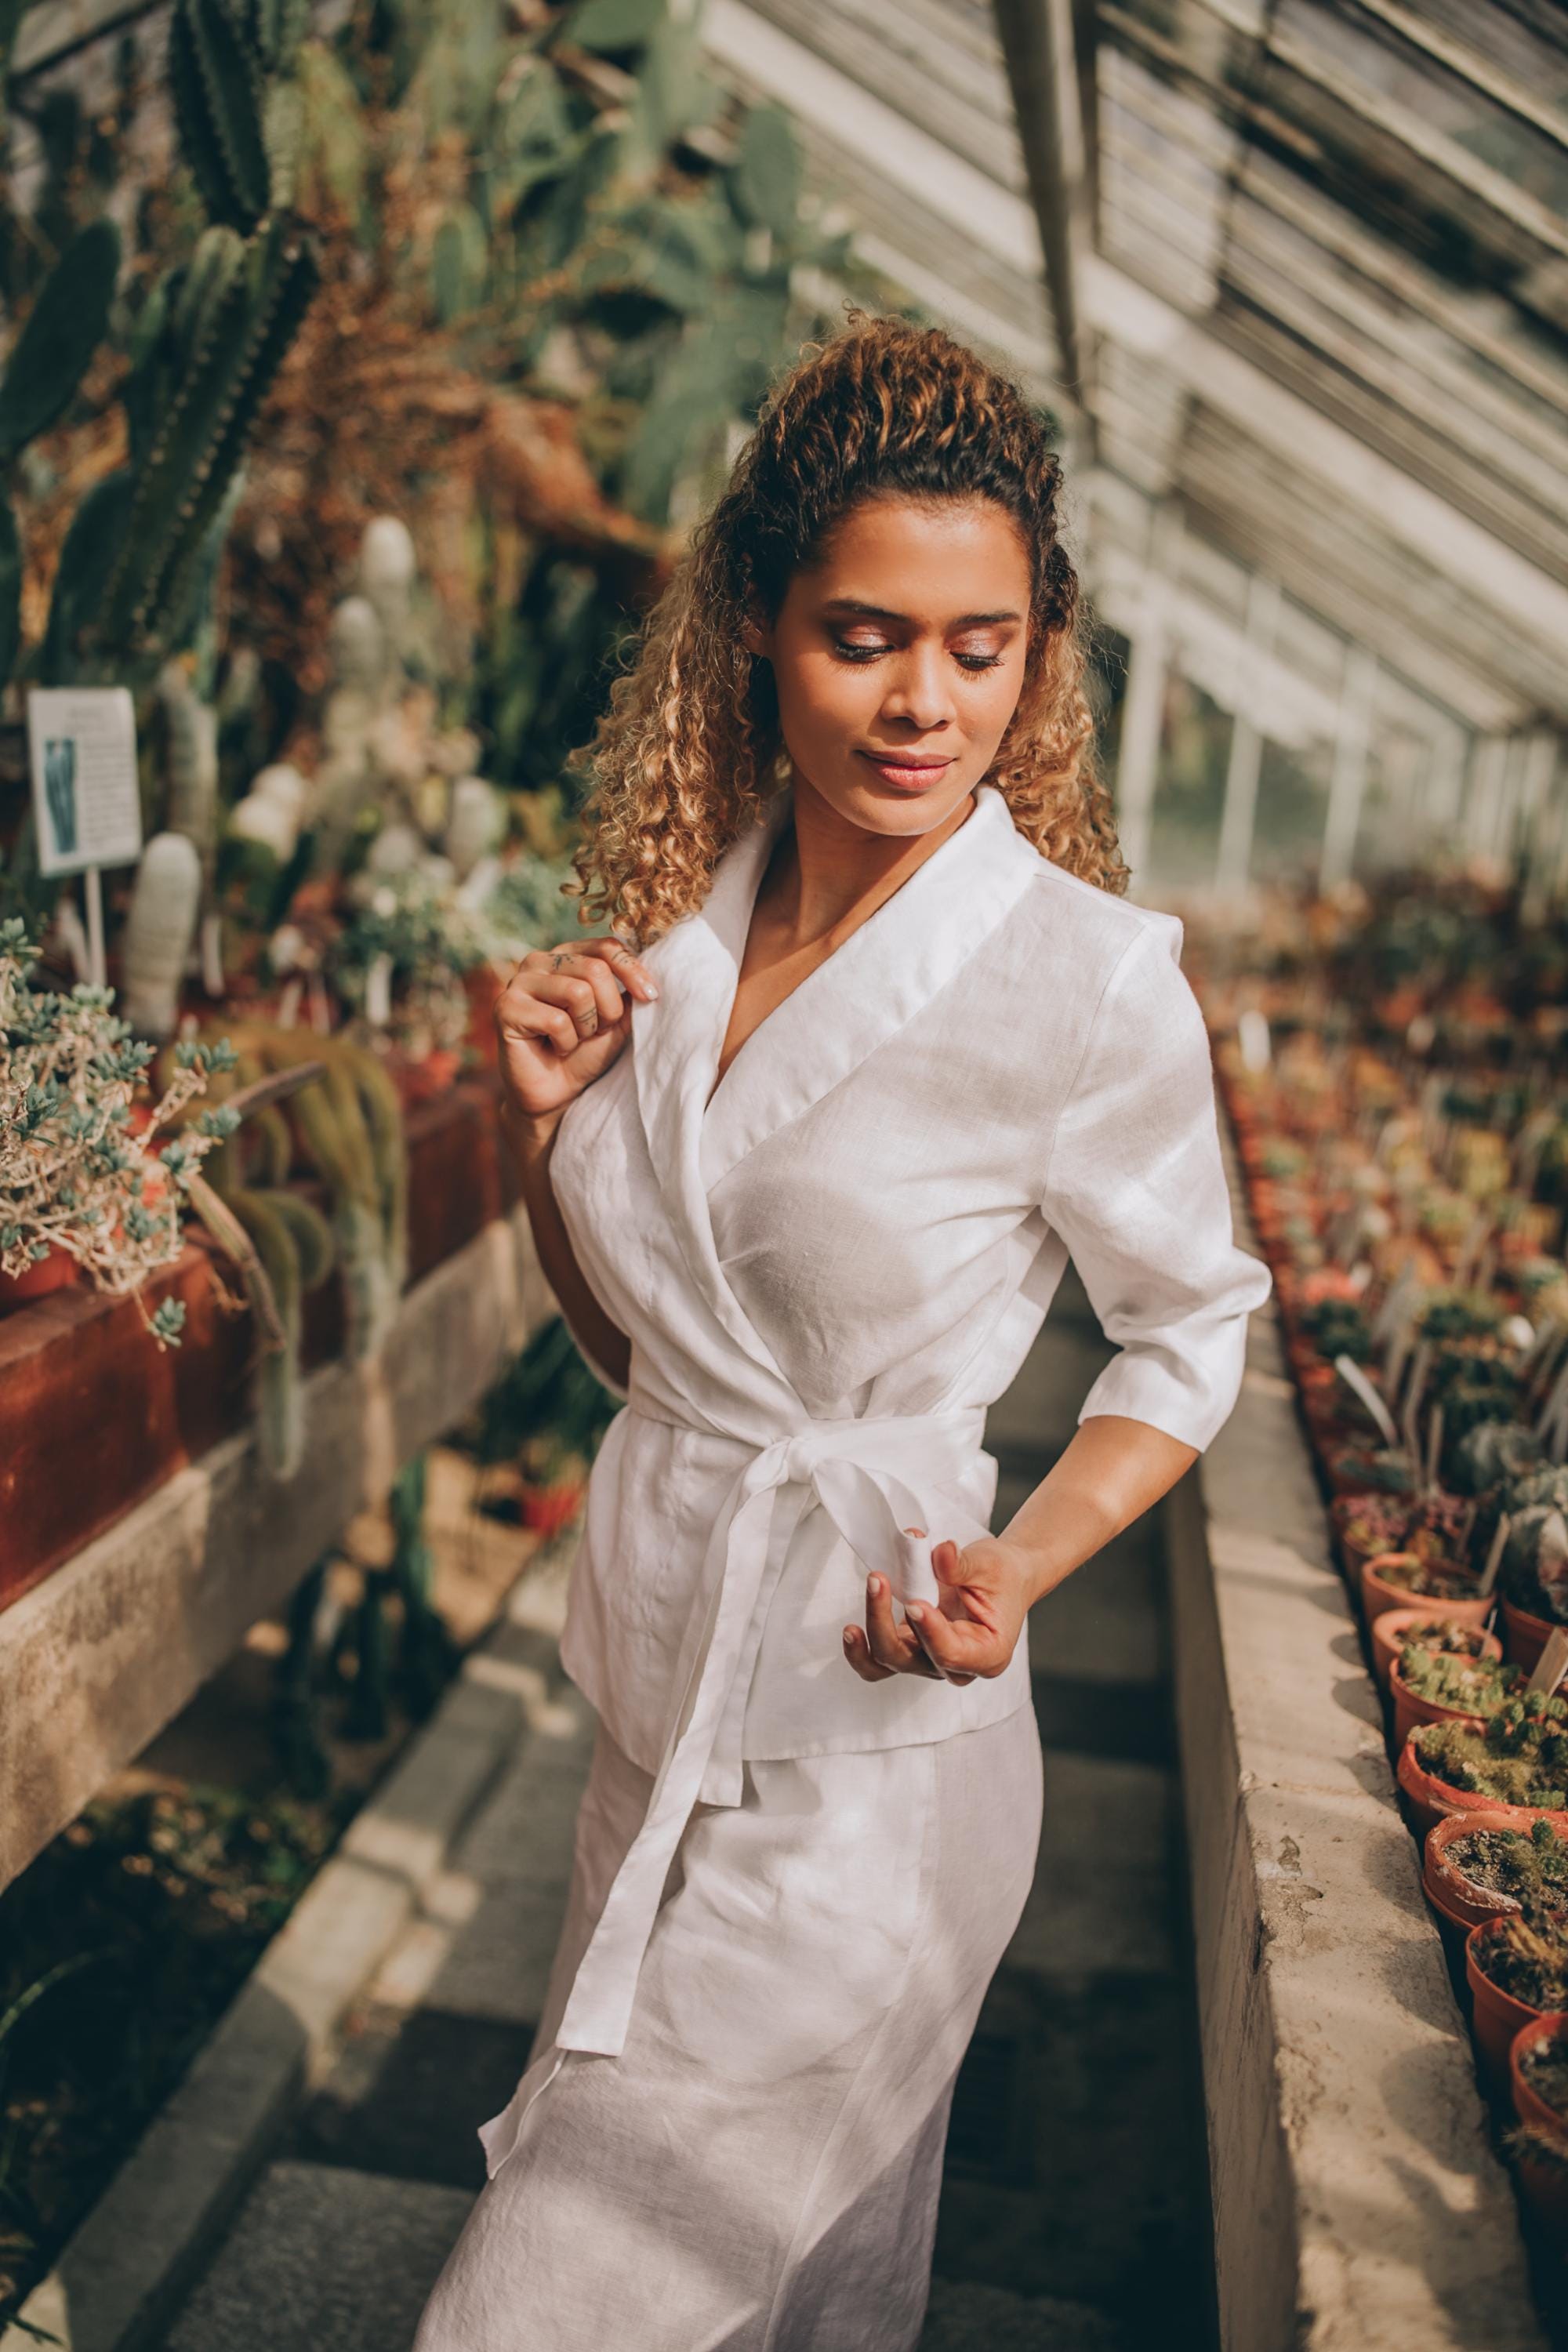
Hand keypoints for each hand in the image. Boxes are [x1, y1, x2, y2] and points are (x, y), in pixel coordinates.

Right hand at [494, 937, 658, 1121]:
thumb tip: (646, 969)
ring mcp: (518, 982)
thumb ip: (628, 991)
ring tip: (572, 1040)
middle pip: (595, 969)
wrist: (557, 1094)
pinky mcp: (506, 1008)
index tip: (650, 997)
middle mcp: (539, 961)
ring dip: (586, 1028)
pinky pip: (556, 1020)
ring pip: (577, 992)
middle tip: (594, 1032)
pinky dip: (566, 1043)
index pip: (607, 947)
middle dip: (607, 1010)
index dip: (633, 971)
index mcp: (567, 955)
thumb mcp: (617, 1019)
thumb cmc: (586, 1053)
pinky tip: (554, 1049)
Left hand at [841, 1534, 1033, 1687]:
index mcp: (987, 1653)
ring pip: (890, 1664)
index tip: (913, 1603)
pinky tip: (852, 1632)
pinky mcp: (912, 1648)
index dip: (929, 1632)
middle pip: (912, 1661)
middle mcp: (958, 1666)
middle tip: (877, 1579)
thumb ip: (962, 1565)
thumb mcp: (988, 1564)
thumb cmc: (1000, 1575)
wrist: (1002, 1577)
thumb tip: (939, 1553)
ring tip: (850, 1627)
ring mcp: (931, 1660)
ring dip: (868, 1643)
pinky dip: (864, 1648)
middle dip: (886, 1625)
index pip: (951, 1654)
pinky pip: (881, 1658)